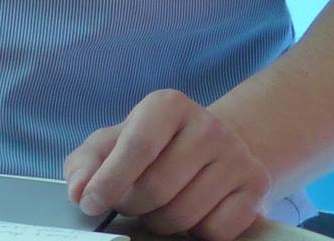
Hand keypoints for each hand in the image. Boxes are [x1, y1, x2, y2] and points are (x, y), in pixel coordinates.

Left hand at [63, 90, 272, 240]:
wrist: (216, 147)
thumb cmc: (157, 146)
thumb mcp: (117, 141)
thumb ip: (88, 162)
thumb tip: (78, 190)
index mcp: (168, 105)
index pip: (137, 146)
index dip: (109, 181)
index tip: (90, 203)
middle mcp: (207, 125)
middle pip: (156, 189)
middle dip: (134, 205)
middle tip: (132, 201)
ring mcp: (236, 156)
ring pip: (183, 216)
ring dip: (161, 221)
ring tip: (162, 204)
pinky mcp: (255, 187)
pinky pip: (214, 232)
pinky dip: (196, 232)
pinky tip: (194, 211)